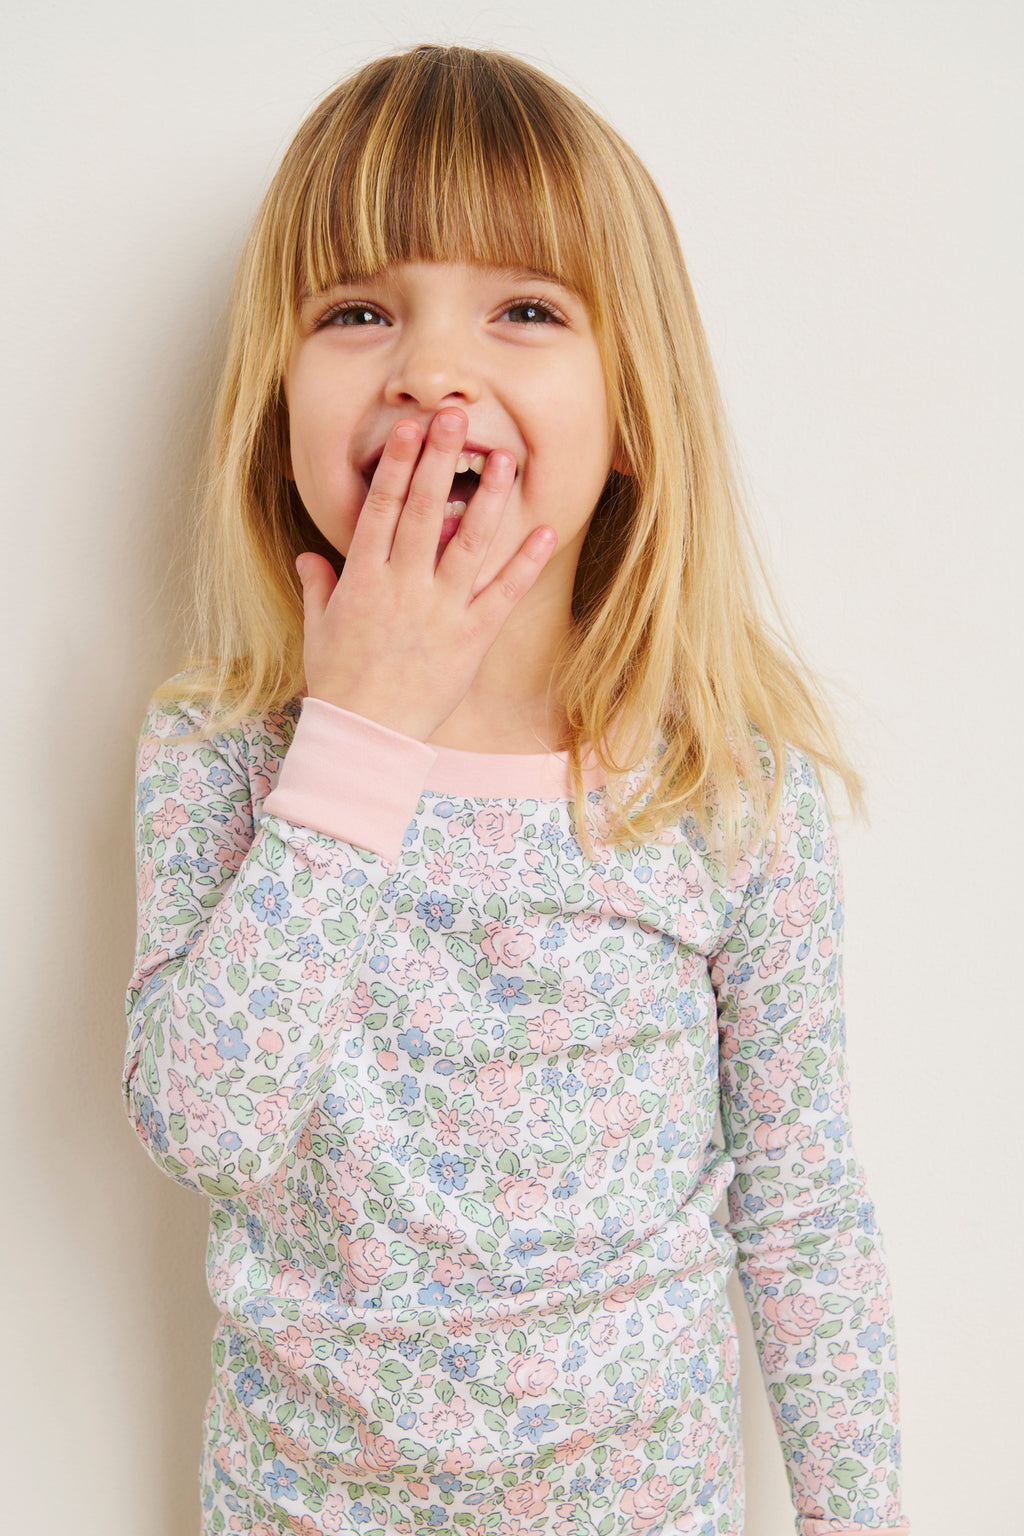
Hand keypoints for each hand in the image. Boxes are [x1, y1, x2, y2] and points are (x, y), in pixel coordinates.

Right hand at [296, 408, 556, 740]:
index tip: (408, 428)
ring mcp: (439, 611)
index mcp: (363, 579)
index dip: (395, 464)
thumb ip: (318, 587)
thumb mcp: (319, 630)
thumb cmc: (339, 684)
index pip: (379, 507)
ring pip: (468, 542)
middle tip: (456, 417)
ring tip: (506, 459)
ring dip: (488, 498)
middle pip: (422, 510)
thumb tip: (309, 556)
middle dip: (439, 460)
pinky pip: (503, 593)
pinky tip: (543, 529)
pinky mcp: (471, 638)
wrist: (366, 736)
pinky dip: (525, 561)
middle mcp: (402, 586)